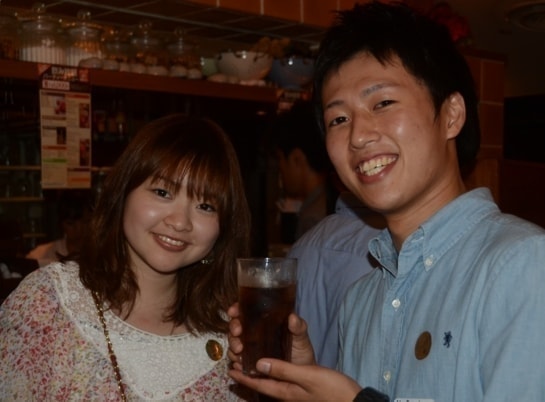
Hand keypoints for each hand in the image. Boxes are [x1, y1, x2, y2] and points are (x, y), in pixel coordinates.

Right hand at [227, 303, 315, 369]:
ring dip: (232, 346)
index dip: (237, 309)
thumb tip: (292, 317)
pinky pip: (237, 360)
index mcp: (264, 321)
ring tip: (239, 352)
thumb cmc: (301, 352)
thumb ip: (298, 327)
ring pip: (234, 342)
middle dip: (233, 328)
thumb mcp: (301, 337)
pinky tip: (238, 364)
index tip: (233, 311)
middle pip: (236, 325)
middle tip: (237, 333)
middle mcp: (254, 332)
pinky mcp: (248, 362)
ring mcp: (250, 348)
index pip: (246, 310)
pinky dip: (235, 362)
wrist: (299, 375)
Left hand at [228, 358, 361, 400]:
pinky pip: (282, 379)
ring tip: (250, 360)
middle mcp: (287, 393)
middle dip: (248, 374)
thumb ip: (283, 370)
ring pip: (272, 381)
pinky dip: (273, 370)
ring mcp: (296, 392)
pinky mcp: (304, 388)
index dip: (243, 377)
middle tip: (236, 360)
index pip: (258, 384)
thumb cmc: (332, 389)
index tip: (229, 369)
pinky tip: (275, 363)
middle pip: (262, 384)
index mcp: (285, 391)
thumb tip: (258, 363)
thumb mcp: (307, 376)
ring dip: (259, 372)